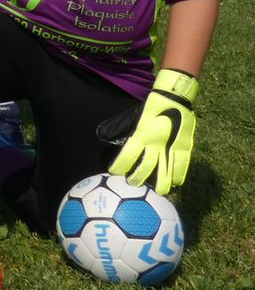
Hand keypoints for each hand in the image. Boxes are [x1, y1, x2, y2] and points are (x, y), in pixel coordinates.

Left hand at [110, 69, 197, 192]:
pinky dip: (180, 174)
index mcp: (141, 134)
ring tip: (158, 193)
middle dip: (138, 178)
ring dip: (162, 182)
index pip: (127, 156)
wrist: (173, 97)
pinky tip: (177, 183)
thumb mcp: (133, 116)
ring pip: (166, 169)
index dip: (120, 166)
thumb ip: (120, 128)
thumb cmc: (151, 107)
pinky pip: (183, 164)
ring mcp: (171, 145)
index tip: (114, 173)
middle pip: (146, 167)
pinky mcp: (185, 145)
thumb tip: (104, 137)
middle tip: (133, 186)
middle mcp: (155, 143)